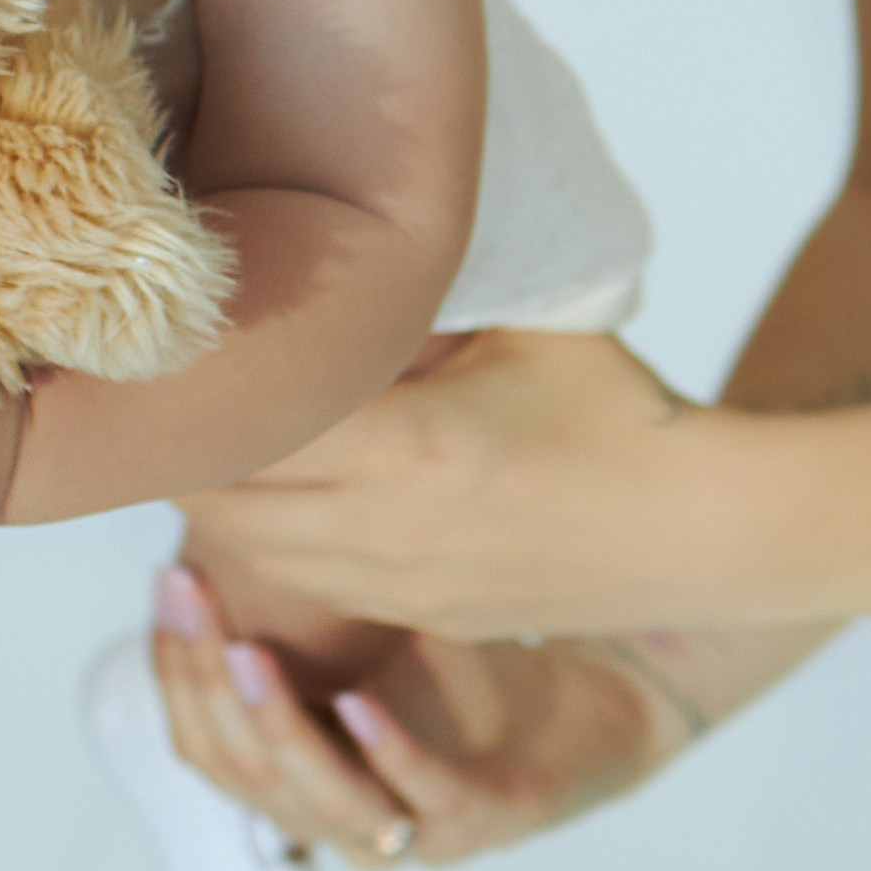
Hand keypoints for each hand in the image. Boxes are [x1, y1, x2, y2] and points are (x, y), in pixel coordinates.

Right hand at [150, 565, 687, 866]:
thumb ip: (293, 569)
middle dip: (204, 686)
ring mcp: (416, 820)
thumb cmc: (472, 640)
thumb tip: (216, 463)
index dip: (175, 668)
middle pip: (241, 773)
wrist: (602, 682)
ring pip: (319, 806)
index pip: (203, 738)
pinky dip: (387, 753)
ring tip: (247, 653)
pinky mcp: (493, 813)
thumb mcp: (367, 604)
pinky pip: (425, 800)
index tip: (167, 582)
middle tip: (190, 596)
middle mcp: (347, 806)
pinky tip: (357, 701)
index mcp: (306, 760)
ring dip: (277, 729)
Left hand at [178, 327, 730, 640]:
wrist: (702, 532)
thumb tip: (341, 253)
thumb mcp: (520, 328)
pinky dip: (273, 549)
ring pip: (254, 562)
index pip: (247, 431)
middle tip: (175, 398)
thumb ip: (423, 301)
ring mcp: (401, 587)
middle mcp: (387, 529)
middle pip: (223, 509)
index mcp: (406, 448)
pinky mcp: (420, 617)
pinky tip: (280, 499)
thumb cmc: (618, 413)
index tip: (168, 353)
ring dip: (221, 510)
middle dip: (189, 456)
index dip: (198, 396)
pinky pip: (310, 587)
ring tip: (215, 445)